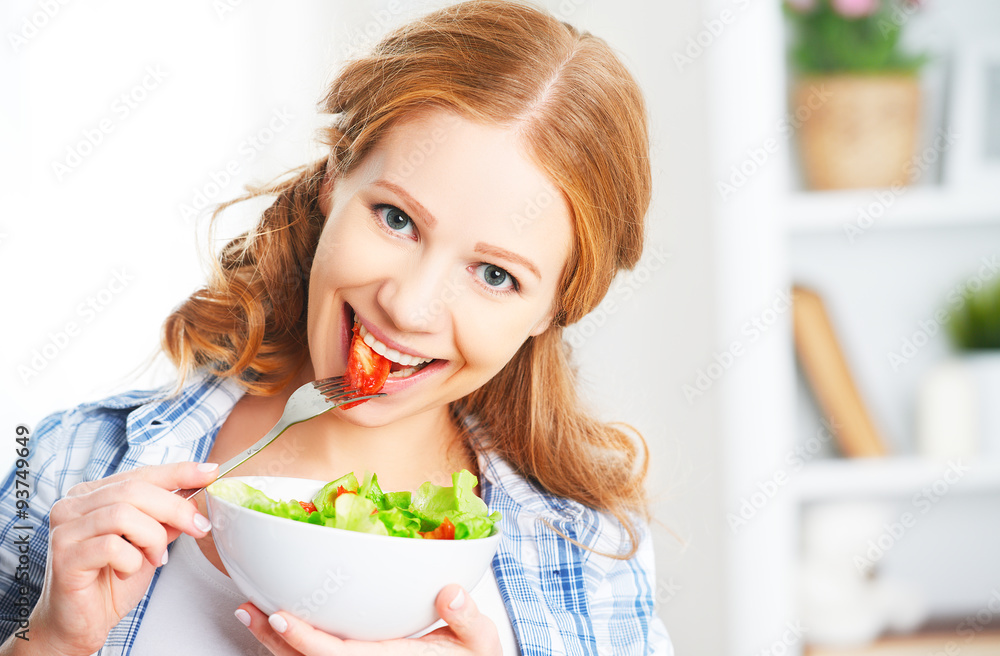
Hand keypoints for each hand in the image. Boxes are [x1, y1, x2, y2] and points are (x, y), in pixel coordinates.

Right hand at [28, 461, 218, 655]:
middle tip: (198, 527)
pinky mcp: (65, 557)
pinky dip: (132, 560)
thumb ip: (165, 518)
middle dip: (175, 508)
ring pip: (124, 515)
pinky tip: (127, 572)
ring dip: (153, 538)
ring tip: (155, 559)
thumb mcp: (148, 542)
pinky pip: (112, 547)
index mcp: (92, 494)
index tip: (210, 472)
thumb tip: (195, 496)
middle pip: (134, 490)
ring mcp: (65, 529)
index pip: (141, 473)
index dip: (179, 472)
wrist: (81, 623)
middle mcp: (73, 505)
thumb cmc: (111, 581)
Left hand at [238, 584, 502, 654]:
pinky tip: (278, 626)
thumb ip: (467, 618)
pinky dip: (291, 645)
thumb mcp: (480, 643)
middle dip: (273, 640)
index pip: (336, 655)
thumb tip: (450, 592)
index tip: (280, 616)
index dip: (304, 639)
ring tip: (250, 613)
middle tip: (248, 609)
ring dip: (274, 643)